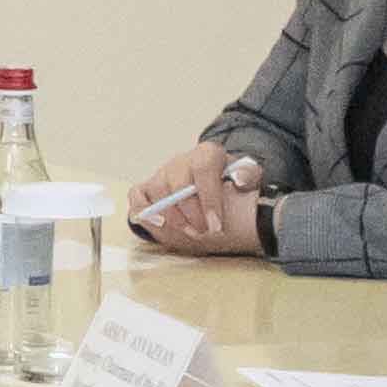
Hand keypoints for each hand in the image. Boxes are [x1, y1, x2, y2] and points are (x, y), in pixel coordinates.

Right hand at [125, 146, 266, 257]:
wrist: (215, 188)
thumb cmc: (229, 185)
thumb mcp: (247, 177)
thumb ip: (249, 175)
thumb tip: (240, 181)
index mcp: (207, 154)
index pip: (203, 169)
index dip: (208, 198)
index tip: (216, 224)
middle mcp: (181, 161)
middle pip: (177, 181)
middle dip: (190, 213)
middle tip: (203, 232)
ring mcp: (162, 173)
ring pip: (158, 190)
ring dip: (171, 216)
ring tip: (188, 232)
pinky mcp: (148, 187)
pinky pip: (136, 195)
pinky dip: (143, 210)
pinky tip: (159, 223)